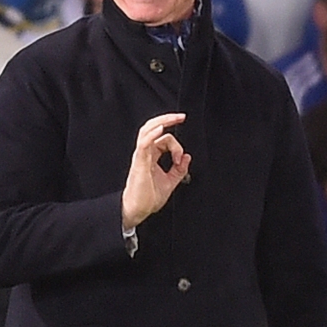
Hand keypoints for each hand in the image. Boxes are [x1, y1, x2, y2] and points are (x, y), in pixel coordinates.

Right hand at [121, 113, 191, 229]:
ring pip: (148, 130)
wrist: (138, 210)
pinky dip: (152, 134)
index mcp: (151, 156)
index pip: (164, 139)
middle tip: (181, 117)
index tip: (181, 160)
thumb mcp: (170, 182)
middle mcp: (145, 153)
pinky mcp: (139, 162)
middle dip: (167, 119)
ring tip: (174, 118)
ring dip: (162, 122)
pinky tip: (161, 129)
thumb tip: (187, 157)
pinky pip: (144, 143)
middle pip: (153, 128)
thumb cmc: (149, 197)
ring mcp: (141, 156)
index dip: (177, 146)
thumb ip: (179, 170)